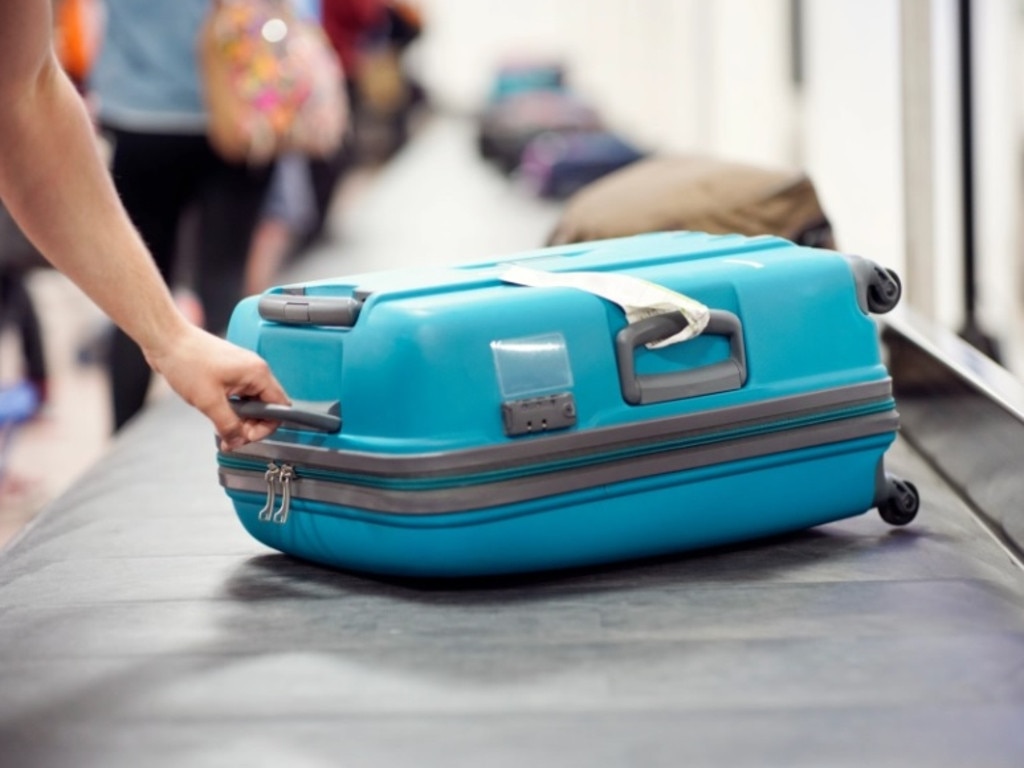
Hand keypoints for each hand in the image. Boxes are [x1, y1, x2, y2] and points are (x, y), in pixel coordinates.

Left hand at [144, 323, 289, 450]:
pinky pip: (239, 397)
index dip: (265, 427)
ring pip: (252, 404)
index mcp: (257, 373)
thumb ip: (228, 425)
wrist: (166, 340)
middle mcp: (254, 371)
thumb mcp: (209, 401)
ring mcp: (242, 371)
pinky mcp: (229, 373)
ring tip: (221, 429)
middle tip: (231, 437)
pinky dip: (231, 410)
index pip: (279, 407)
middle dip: (250, 426)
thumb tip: (239, 441)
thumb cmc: (186, 360)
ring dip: (239, 420)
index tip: (246, 437)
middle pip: (266, 408)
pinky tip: (216, 416)